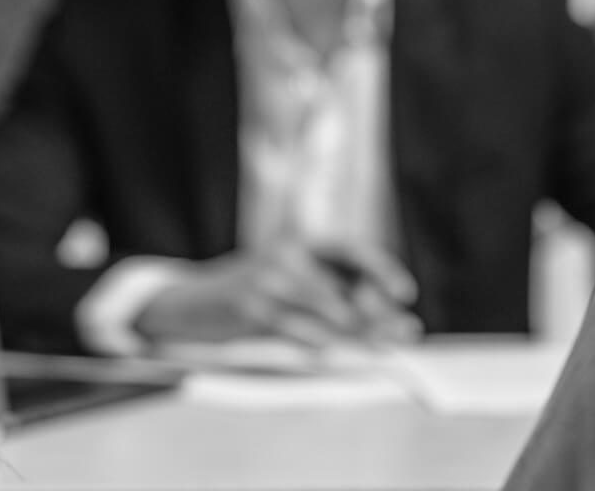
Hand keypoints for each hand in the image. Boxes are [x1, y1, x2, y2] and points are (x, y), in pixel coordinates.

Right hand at [132, 242, 420, 347]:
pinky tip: (329, 349)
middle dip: (377, 312)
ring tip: (379, 347)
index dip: (381, 269)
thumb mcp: (288, 284)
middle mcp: (286, 255)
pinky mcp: (246, 306)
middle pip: (343, 285)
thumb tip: (381, 321)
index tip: (406, 293)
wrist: (189, 303)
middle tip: (404, 334)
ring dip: (354, 331)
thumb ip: (328, 295)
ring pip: (322, 307)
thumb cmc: (249, 297)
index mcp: (301, 245)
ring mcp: (265, 279)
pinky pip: (289, 325)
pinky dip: (312, 338)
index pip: (350, 250)